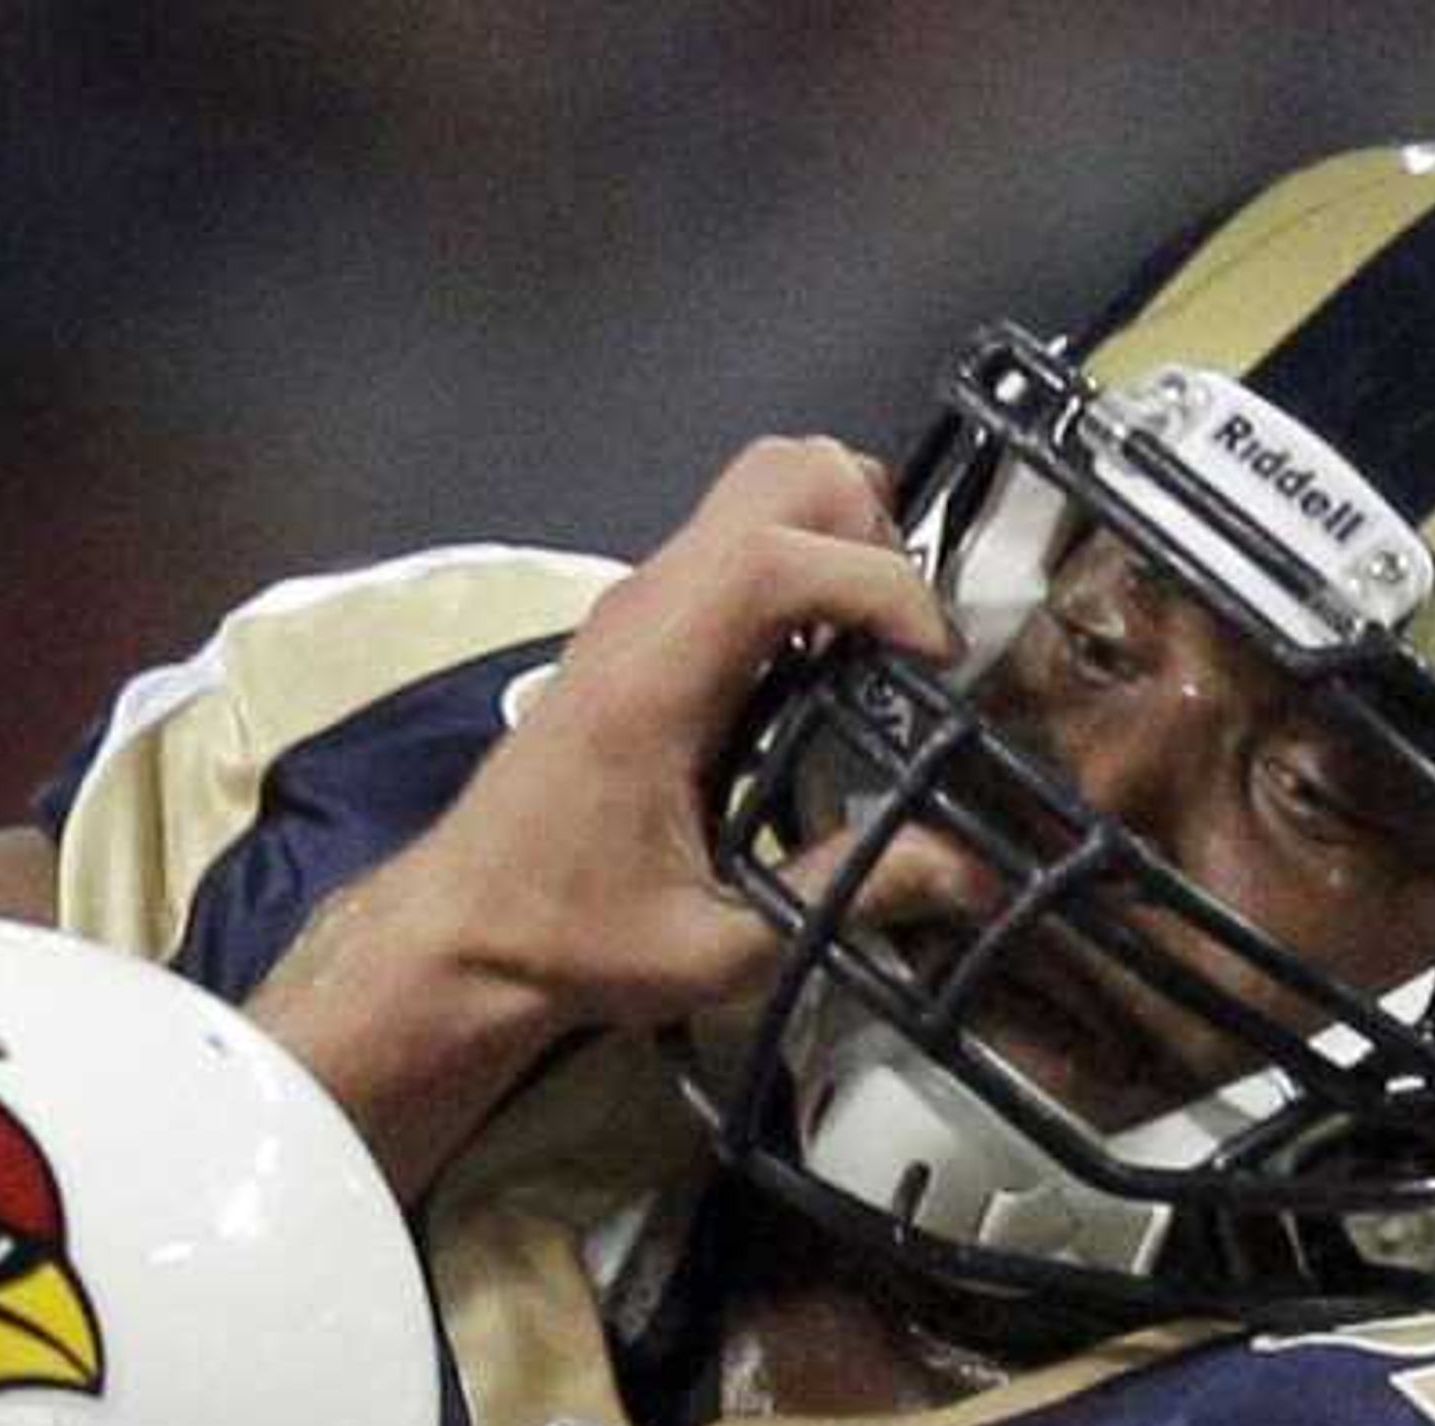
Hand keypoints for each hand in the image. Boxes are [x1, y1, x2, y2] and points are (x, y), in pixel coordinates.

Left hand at [251, 440, 992, 1195]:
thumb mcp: (721, 943)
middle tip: (900, 638)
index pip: (786, 553)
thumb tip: (975, 870)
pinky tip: (820, 662)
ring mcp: (636, 601)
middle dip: (868, 531)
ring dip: (836, 536)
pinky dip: (800, 564)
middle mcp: (644, 606)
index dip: (884, 584)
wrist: (459, 936)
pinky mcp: (636, 620)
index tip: (935, 663)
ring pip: (760, 488)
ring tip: (870, 642)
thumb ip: (849, 893)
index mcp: (655, 673)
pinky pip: (736, 538)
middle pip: (782, 472)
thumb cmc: (573, 944)